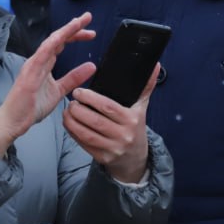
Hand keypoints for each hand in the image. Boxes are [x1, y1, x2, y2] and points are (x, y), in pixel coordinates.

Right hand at [0, 13, 97, 157]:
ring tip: (78, 22)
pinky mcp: (29, 74)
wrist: (13, 122)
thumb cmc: (31, 107)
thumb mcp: (59, 90)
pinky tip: (61, 37)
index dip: (75, 35)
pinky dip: (50, 45)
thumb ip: (74, 78)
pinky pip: (40, 56)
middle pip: (57, 38)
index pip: (61, 44)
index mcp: (44, 63)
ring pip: (50, 43)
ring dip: (64, 31)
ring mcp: (32, 65)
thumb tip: (92, 66)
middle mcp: (38, 60)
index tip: (91, 32)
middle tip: (88, 17)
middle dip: (73, 27)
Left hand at [63, 63, 158, 183]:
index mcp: (132, 119)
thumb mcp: (142, 107)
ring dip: (72, 122)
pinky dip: (74, 133)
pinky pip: (84, 145)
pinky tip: (69, 124)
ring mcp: (113, 148)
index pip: (108, 107)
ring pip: (87, 134)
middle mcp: (123, 135)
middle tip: (71, 101)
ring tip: (67, 111)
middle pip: (95, 121)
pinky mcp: (103, 158)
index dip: (91, 99)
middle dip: (79, 110)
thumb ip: (146, 86)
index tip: (78, 91)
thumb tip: (155, 66)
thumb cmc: (135, 127)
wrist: (135, 158)